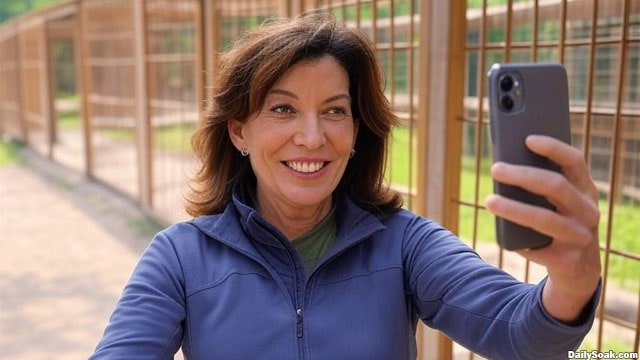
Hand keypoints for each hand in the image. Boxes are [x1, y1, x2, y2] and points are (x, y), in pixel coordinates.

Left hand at [485, 134, 601, 321]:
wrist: (578, 268)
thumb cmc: (558, 222)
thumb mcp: (557, 202)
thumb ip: (540, 184)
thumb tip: (504, 164)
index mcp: (585, 189)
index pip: (574, 161)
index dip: (553, 148)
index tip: (527, 139)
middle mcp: (588, 210)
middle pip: (555, 186)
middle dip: (522, 175)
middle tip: (495, 168)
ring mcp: (580, 236)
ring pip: (543, 218)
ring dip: (513, 208)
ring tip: (488, 201)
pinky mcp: (567, 260)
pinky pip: (536, 247)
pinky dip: (517, 239)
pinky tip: (504, 235)